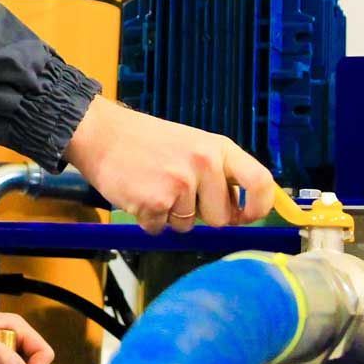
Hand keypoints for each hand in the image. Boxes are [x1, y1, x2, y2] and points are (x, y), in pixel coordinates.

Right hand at [64, 96, 274, 234]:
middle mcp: (204, 164)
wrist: (101, 134)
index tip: (248, 217)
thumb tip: (239, 212)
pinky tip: (139, 194)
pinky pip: (161, 229)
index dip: (260, 207)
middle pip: (222, 218)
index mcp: (218, 148)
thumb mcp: (193, 144)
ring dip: (171, 216)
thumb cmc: (147, 142)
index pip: (261, 181)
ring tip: (154, 186)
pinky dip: (149, 219)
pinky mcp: (155, 201)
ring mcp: (180, 183)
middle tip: (178, 192)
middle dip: (202, 215)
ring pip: (189, 226)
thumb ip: (219, 174)